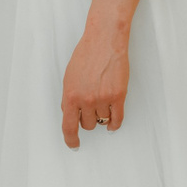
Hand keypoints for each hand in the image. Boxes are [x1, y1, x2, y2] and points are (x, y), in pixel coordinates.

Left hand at [60, 28, 130, 148]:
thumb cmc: (86, 55)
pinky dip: (114, 124)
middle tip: (90, 106)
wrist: (104, 41)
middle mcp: (85, 100)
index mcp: (70, 95)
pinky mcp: (118, 96)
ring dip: (102, 115)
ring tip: (101, 98)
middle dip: (88, 119)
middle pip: (87, 125)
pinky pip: (117, 120)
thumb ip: (70, 97)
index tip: (74, 145)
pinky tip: (112, 123)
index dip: (71, 139)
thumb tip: (71, 114)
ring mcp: (102, 99)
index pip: (68, 126)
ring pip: (102, 120)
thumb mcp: (69, 77)